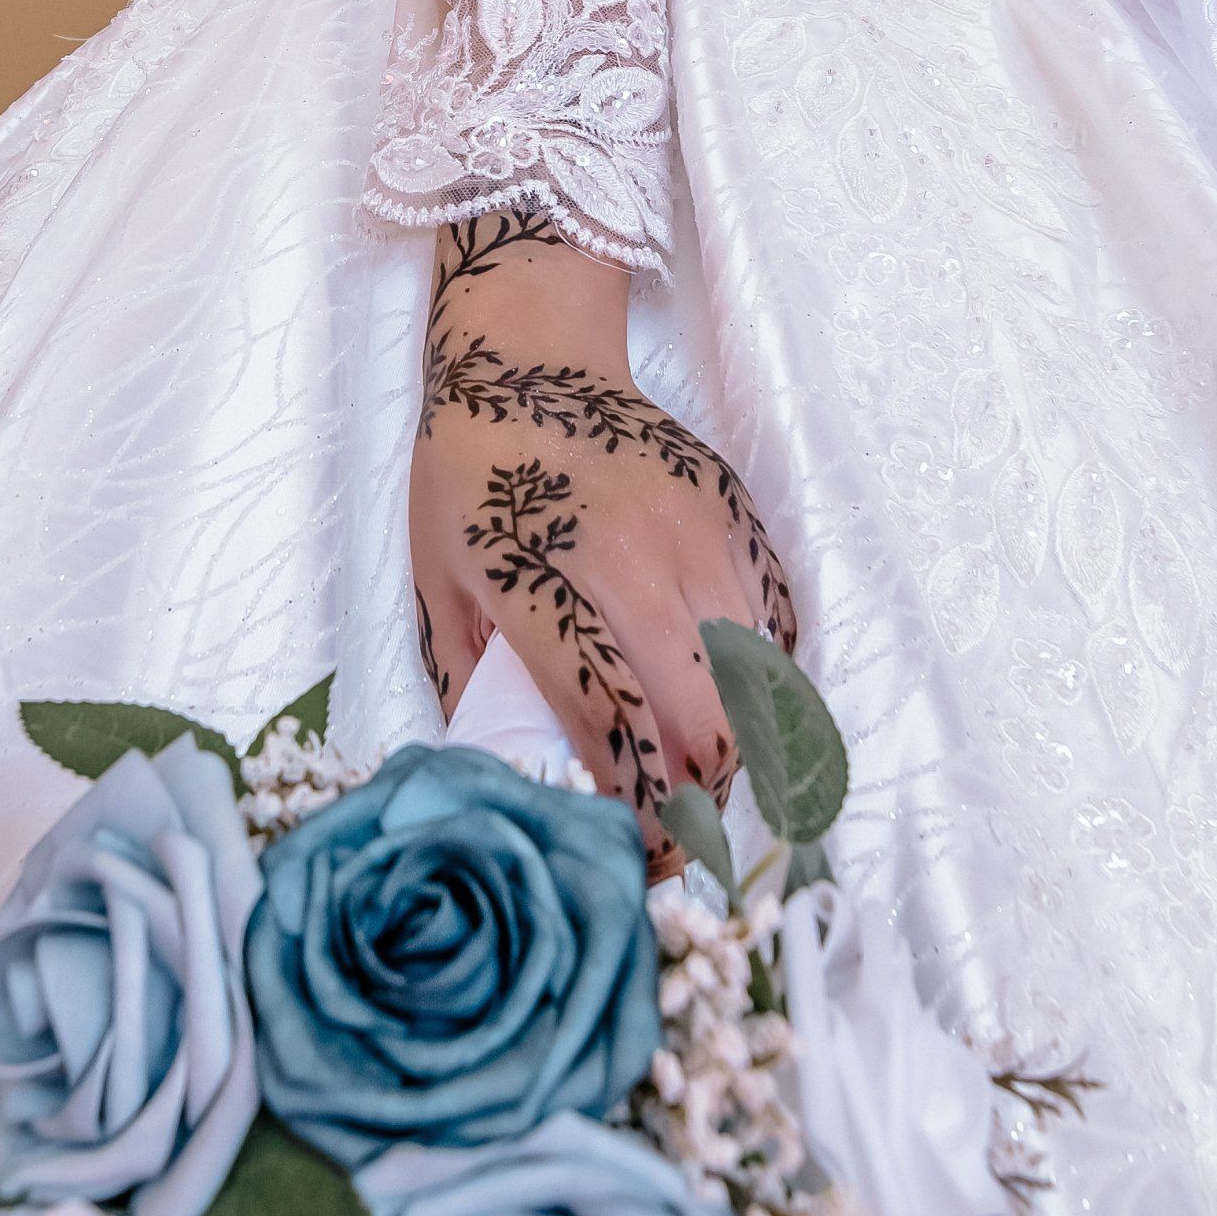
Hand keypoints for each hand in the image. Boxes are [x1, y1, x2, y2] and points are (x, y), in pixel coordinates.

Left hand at [410, 216, 796, 871]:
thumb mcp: (438, 582)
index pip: (620, 727)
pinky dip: (761, 681)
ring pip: (760, 683)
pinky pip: (777, 628)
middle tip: (677, 833)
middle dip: (702, 800)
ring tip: (703, 779)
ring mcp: (707, 539)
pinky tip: (722, 698)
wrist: (532, 358)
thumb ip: (474, 684)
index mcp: (557, 584)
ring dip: (737, 747)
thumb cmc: (472, 474)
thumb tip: (509, 776)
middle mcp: (647, 564)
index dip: (636, 810)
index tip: (633, 856)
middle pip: (712, 723)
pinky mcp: (742, 521)